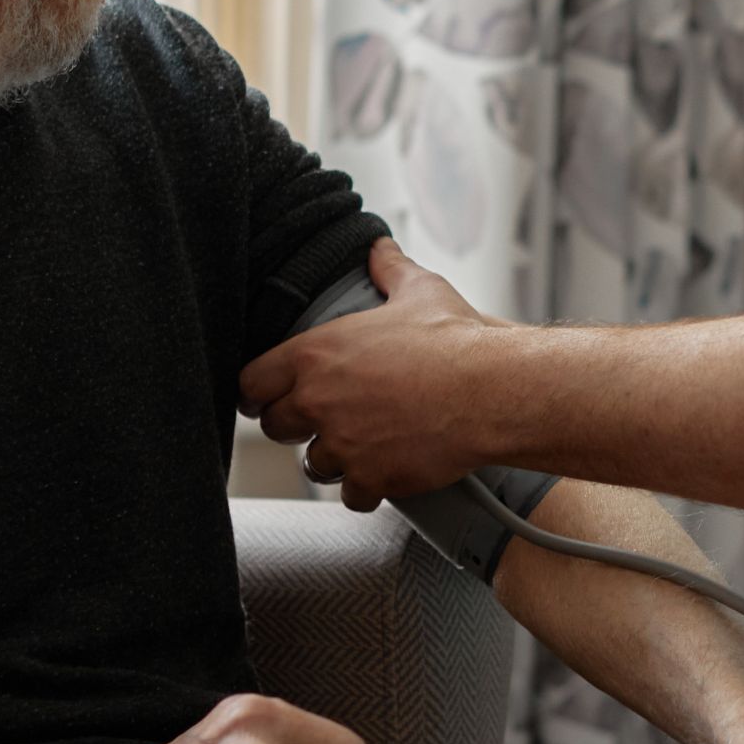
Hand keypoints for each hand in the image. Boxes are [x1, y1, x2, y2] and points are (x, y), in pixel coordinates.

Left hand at [240, 237, 492, 512]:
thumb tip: (379, 248)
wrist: (491, 390)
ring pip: (314, 464)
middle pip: (276, 426)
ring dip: (334, 457)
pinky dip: (367, 487)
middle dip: (296, 424)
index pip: (253, 382)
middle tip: (322, 419)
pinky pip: (352, 495)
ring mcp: (344, 444)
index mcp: (317, 353)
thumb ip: (389, 268)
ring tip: (361, 444)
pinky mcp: (372, 477)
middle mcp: (320, 401)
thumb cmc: (456, 340)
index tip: (267, 396)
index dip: (259, 390)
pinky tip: (385, 471)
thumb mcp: (419, 290)